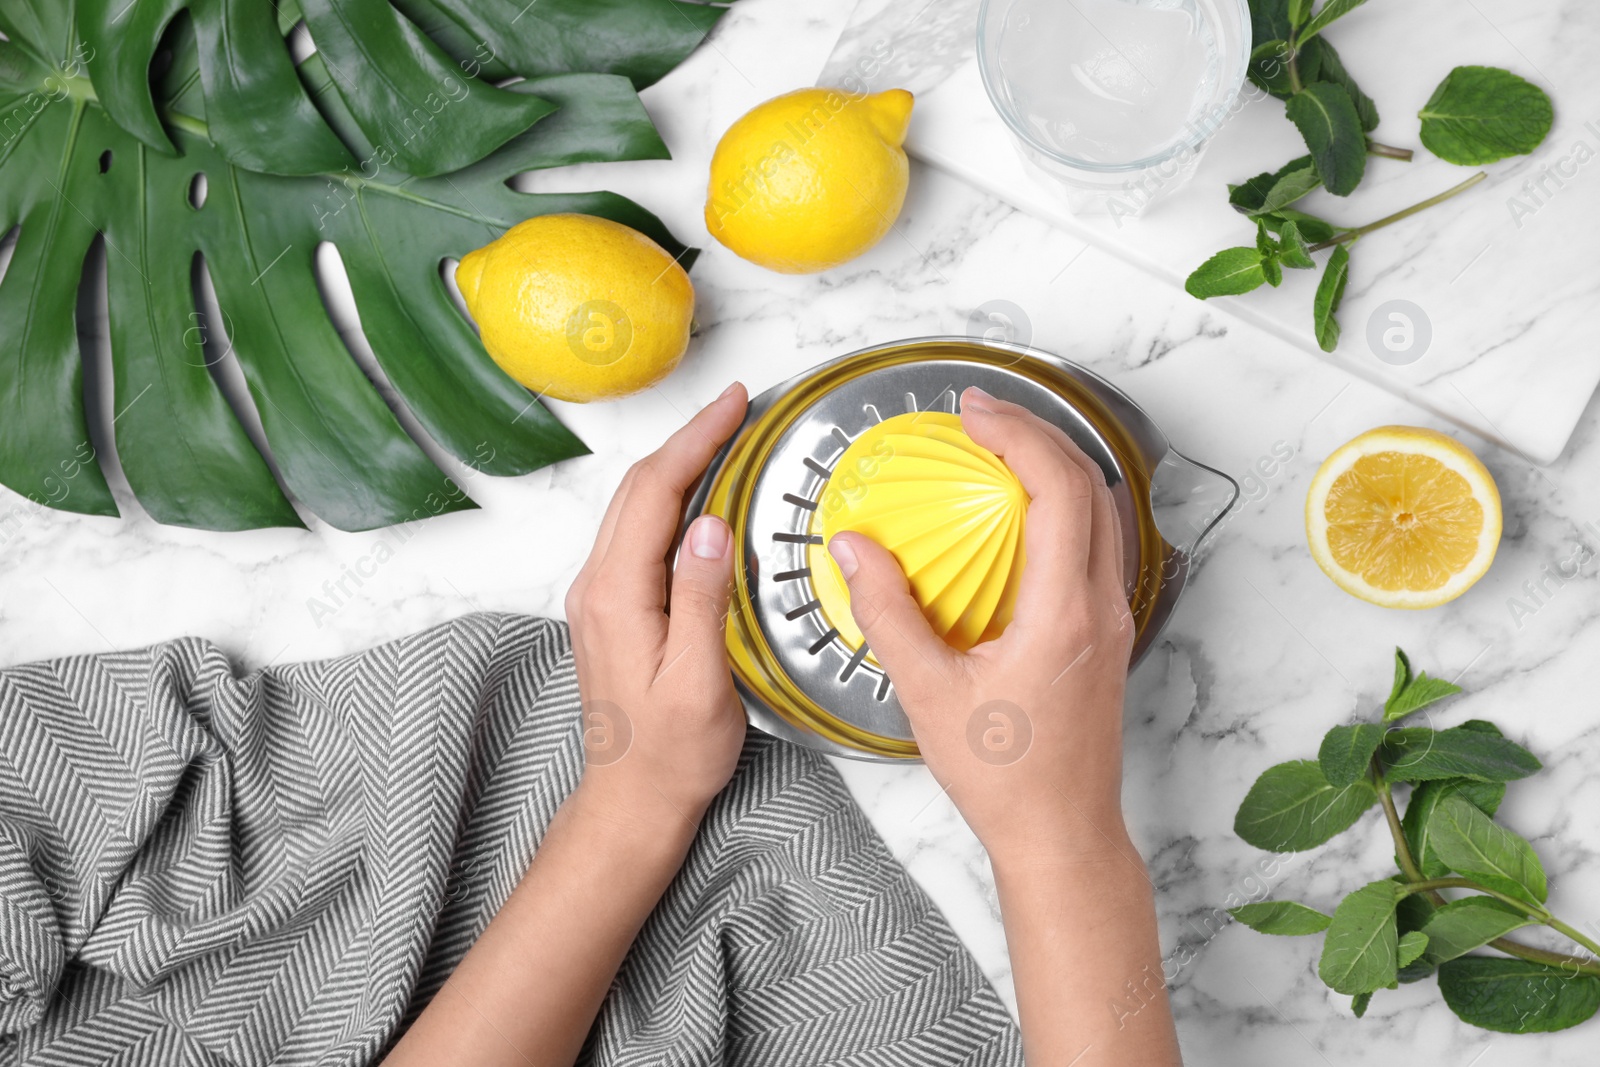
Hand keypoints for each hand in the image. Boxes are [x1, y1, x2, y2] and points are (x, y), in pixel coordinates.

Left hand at [564, 383, 749, 834]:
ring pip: (634, 506)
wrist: (632, 801)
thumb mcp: (700, 681)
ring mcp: (599, 596)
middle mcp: (597, 586)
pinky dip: (670, 498)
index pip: (655, 493)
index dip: (695, 440)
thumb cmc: (672, 754)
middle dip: (687, 439)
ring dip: (678, 464)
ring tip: (726, 438)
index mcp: (617, 596)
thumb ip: (700, 599)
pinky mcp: (611, 608)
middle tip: (738, 408)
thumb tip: (710, 525)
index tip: (734, 404)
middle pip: (638, 487)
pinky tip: (702, 496)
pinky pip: (637, 532)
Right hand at [826, 386, 1134, 864]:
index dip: (1019, 435)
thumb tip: (854, 548)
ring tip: (998, 449)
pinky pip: (1097, 541)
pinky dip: (1064, 504)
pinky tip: (1017, 513)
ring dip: (1056, 465)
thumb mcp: (927, 694)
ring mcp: (1113, 618)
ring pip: (1104, 510)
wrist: (1061, 833)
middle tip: (980, 415)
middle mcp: (1102, 606)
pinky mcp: (1108, 633)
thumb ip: (887, 613)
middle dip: (1037, 433)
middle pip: (1092, 484)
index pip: (1058, 490)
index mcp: (1064, 614)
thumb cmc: (1003, 778)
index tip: (973, 412)